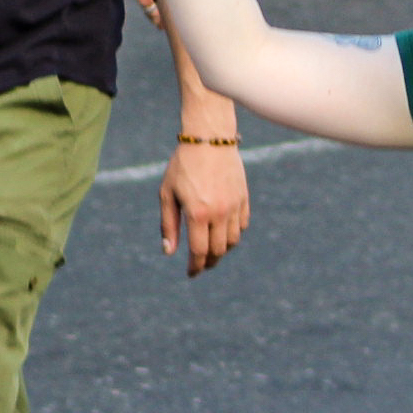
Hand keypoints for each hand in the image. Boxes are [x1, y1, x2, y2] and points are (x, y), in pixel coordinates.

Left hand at [160, 140, 249, 277]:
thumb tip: (169, 252)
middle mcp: (219, 213)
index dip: (195, 267)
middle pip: (218, 250)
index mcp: (198, 213)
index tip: (191, 273)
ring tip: (211, 250)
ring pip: (232, 241)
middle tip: (201, 265)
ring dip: (222, 250)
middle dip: (208, 262)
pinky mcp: (244, 198)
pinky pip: (242, 225)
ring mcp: (234, 206)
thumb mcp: (168, 193)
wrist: (209, 138)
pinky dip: (234, 234)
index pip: (199, 252)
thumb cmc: (183, 165)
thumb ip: (168, 224)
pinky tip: (223, 233)